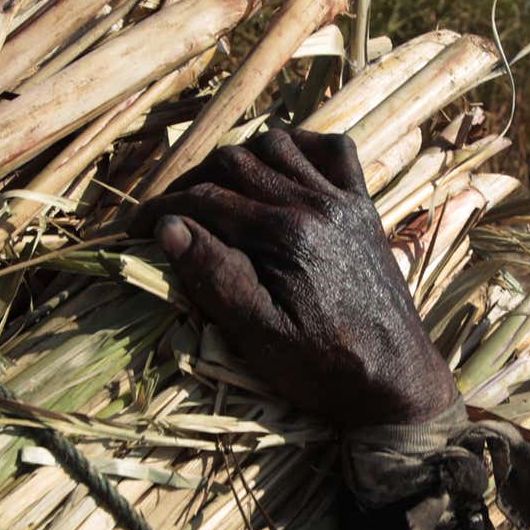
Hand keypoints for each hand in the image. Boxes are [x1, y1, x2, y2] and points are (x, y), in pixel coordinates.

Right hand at [130, 129, 458, 429]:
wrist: (396, 383)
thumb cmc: (323, 370)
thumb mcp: (259, 337)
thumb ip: (215, 277)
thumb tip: (168, 226)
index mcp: (285, 235)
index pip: (206, 200)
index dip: (161, 210)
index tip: (133, 230)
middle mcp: (315, 204)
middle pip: (236, 163)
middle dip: (191, 183)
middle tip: (166, 215)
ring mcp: (344, 202)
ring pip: (278, 145)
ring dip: (239, 159)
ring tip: (213, 191)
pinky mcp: (364, 209)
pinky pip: (334, 151)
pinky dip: (301, 146)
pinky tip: (279, 167)